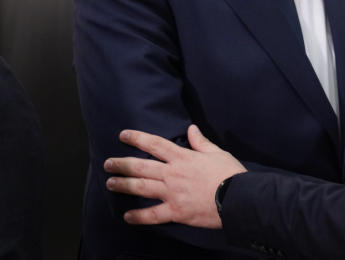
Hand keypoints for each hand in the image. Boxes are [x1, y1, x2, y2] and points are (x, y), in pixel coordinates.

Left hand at [104, 124, 246, 228]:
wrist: (237, 198)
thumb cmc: (230, 174)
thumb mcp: (217, 153)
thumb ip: (201, 142)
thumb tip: (192, 129)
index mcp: (183, 157)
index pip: (155, 144)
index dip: (137, 138)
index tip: (124, 135)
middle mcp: (172, 174)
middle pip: (141, 166)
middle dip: (122, 164)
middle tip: (108, 164)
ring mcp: (172, 193)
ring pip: (141, 187)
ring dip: (124, 185)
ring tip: (110, 183)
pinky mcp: (175, 212)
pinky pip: (152, 215)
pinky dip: (138, 216)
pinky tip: (127, 216)